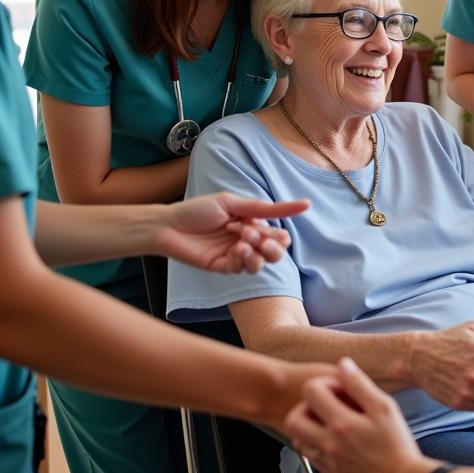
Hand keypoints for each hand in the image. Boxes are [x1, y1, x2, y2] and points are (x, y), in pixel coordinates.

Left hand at [152, 194, 308, 273]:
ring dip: (256, 254)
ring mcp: (235, 256)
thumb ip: (265, 208)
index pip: (278, 235)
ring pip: (260, 265)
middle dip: (272, 248)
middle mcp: (246, 241)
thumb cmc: (198, 210)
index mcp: (251, 223)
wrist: (168, 225)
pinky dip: (242, 260)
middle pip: (275, 254)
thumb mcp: (233, 203)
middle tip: (258, 238)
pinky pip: (241, 269)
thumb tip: (305, 204)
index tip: (272, 231)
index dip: (278, 237)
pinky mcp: (222, 268)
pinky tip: (234, 250)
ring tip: (242, 243)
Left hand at [285, 357, 438, 472]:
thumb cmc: (397, 446)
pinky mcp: (330, 470)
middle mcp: (329, 443)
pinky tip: (331, 436)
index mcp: (342, 423)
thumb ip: (360, 384)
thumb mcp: (384, 407)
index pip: (311, 391)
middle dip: (307, 404)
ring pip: (296, 438)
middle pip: (294, 418)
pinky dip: (313, 442)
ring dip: (307, 424)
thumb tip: (344, 365)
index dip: (324, 382)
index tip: (339, 387)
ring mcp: (327, 459)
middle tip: (326, 402)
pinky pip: (308, 454)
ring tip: (327, 418)